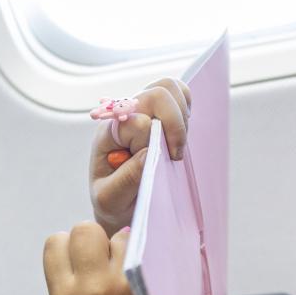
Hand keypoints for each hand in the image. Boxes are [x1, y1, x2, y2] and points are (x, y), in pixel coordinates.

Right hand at [42, 222, 153, 294]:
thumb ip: (68, 281)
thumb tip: (84, 242)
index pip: (56, 241)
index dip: (69, 246)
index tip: (81, 260)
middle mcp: (89, 287)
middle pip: (85, 228)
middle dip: (95, 239)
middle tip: (106, 260)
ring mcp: (121, 285)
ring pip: (119, 237)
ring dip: (125, 249)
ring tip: (130, 277)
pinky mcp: (150, 287)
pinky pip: (146, 250)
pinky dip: (147, 257)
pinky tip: (147, 278)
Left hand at [89, 78, 191, 235]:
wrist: (117, 207)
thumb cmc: (112, 203)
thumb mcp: (110, 199)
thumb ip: (126, 178)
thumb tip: (148, 153)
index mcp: (109, 133)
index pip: (139, 120)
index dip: (155, 139)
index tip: (167, 160)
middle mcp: (125, 116)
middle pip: (158, 92)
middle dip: (175, 123)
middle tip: (175, 153)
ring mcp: (143, 112)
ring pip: (170, 87)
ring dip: (182, 116)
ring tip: (176, 145)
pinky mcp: (158, 114)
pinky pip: (178, 95)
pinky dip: (186, 110)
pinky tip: (179, 135)